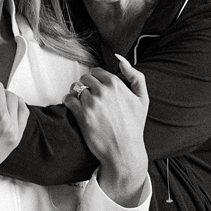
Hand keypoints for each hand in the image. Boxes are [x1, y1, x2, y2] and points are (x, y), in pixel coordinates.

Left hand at [64, 54, 148, 205]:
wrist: (124, 151)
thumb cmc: (134, 126)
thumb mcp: (142, 99)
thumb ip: (135, 76)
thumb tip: (120, 59)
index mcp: (116, 84)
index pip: (96, 71)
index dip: (96, 80)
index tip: (98, 89)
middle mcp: (103, 91)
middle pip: (84, 78)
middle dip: (86, 86)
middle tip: (91, 98)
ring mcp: (91, 103)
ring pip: (75, 88)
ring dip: (77, 94)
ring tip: (84, 105)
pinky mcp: (81, 115)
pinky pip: (68, 99)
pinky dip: (69, 102)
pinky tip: (76, 109)